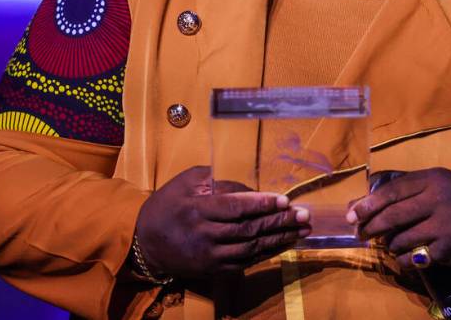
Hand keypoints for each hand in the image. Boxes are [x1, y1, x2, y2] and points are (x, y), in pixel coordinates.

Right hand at [134, 166, 310, 278]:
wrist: (145, 243)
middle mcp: (205, 235)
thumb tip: (248, 187)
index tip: (285, 199)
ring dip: (280, 239)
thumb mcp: (186, 182)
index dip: (262, 203)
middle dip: (280, 222)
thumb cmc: (168, 205)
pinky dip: (267, 253)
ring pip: (251, 248)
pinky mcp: (214, 269)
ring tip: (302, 230)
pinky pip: (246, 262)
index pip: (236, 207)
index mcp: (197, 210)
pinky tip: (284, 243)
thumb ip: (215, 180)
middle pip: (249, 229)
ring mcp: (210, 256)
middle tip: (304, 215)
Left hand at [346, 168, 450, 269]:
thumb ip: (401, 191)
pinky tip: (406, 256)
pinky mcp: (450, 248)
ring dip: (390, 244)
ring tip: (391, 243)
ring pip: (402, 239)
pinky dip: (404, 259)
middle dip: (371, 226)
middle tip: (361, 233)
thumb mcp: (434, 185)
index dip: (368, 203)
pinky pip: (415, 258)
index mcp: (434, 179)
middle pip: (394, 215)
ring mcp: (446, 225)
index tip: (352, 214)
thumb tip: (358, 204)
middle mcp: (440, 199)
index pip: (393, 191)